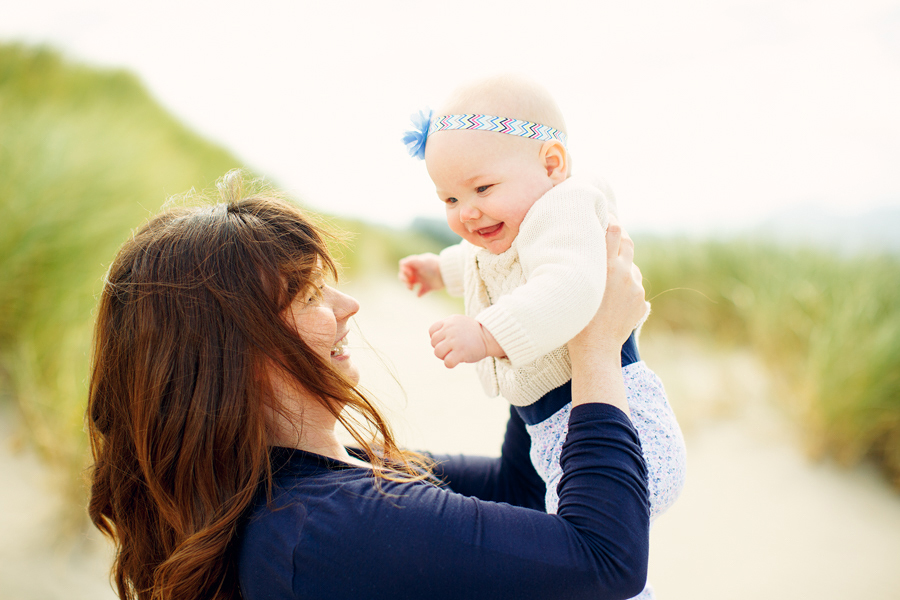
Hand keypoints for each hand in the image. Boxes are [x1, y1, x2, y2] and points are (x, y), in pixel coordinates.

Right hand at [398, 253, 444, 296]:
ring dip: (409, 287)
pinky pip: (421, 292)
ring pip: (411, 284)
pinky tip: (419, 294)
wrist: (446, 273)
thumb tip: (400, 263)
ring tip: (411, 289)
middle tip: (409, 284)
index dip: (404, 272)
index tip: (409, 273)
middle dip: (404, 280)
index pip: (404, 268)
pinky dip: (419, 294)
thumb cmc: (433, 266)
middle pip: (406, 277)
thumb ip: (410, 261)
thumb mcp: (421, 262)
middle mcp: (419, 272)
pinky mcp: (429, 287)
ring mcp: (424, 280)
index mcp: (416, 265)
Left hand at [428, 315, 502, 367]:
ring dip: (444, 356)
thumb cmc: (474, 332)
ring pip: (437, 352)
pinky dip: (450, 364)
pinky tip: (457, 361)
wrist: (490, 336)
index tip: (447, 341)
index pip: (432, 331)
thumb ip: (446, 327)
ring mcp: (455, 341)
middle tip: (452, 349)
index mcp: (449, 321)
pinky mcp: (461, 352)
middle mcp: (450, 329)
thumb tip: (433, 339)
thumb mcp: (458, 323)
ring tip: (454, 354)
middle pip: (433, 343)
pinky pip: (447, 362)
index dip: (437, 339)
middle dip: (441, 348)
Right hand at [569, 216, 646, 361]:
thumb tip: (587, 246)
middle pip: (627, 241)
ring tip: (605, 278)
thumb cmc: (576, 318)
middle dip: (619, 237)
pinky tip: (611, 297)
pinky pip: (633, 284)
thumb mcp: (575, 285)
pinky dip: (624, 285)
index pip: (614, 229)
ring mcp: (635, 287)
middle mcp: (624, 272)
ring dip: (621, 265)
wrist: (596, 349)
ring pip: (630, 265)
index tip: (603, 217)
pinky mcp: (640, 300)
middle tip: (607, 238)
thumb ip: (585, 263)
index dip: (610, 220)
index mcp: (606, 266)